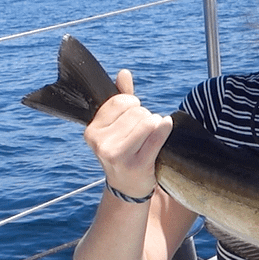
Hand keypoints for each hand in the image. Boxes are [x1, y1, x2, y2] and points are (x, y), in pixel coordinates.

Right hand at [84, 69, 172, 198]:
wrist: (127, 186)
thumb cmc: (124, 150)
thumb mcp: (117, 126)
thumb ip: (121, 98)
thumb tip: (124, 73)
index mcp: (93, 130)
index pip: (121, 101)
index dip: (133, 105)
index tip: (132, 117)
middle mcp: (100, 143)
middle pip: (137, 111)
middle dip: (145, 117)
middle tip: (142, 134)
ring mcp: (117, 155)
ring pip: (148, 121)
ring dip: (156, 125)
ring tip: (149, 138)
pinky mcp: (137, 164)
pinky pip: (158, 135)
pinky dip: (165, 129)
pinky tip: (165, 130)